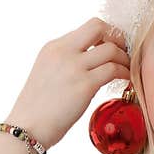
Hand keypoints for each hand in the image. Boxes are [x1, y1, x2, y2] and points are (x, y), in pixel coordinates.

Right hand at [7, 17, 130, 148]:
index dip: (106, 34)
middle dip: (117, 38)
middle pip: (99, 26)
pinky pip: (113, 70)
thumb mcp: (47, 71)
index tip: (112, 47)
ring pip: (111, 49)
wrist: (27, 127)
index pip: (89, 27)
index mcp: (54, 47)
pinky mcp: (84, 85)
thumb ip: (67, 61)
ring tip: (126, 70)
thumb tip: (92, 60)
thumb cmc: (38, 107)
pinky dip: (124, 73)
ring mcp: (74, 67)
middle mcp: (63, 51)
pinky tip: (125, 80)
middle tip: (123, 53)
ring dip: (124, 59)